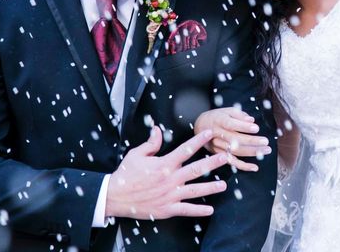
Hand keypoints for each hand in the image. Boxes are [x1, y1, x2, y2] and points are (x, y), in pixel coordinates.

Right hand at [106, 127, 227, 219]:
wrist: (114, 197)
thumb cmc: (125, 175)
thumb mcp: (137, 154)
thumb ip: (151, 143)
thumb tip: (157, 129)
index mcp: (164, 164)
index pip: (185, 149)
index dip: (198, 140)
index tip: (209, 133)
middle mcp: (170, 179)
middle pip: (196, 169)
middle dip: (213, 163)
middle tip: (226, 158)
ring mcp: (170, 195)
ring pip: (195, 190)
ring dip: (211, 187)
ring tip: (224, 185)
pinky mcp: (167, 209)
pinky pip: (186, 210)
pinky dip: (198, 211)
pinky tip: (210, 210)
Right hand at [195, 107, 271, 171]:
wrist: (200, 126)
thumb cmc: (216, 117)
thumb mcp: (226, 110)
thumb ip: (239, 114)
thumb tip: (251, 120)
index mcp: (219, 120)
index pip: (231, 124)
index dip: (244, 127)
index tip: (256, 128)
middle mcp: (217, 134)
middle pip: (235, 139)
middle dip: (252, 141)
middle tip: (266, 142)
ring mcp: (217, 146)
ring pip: (235, 151)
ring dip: (252, 152)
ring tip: (266, 150)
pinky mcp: (218, 155)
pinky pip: (231, 162)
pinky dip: (243, 166)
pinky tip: (254, 167)